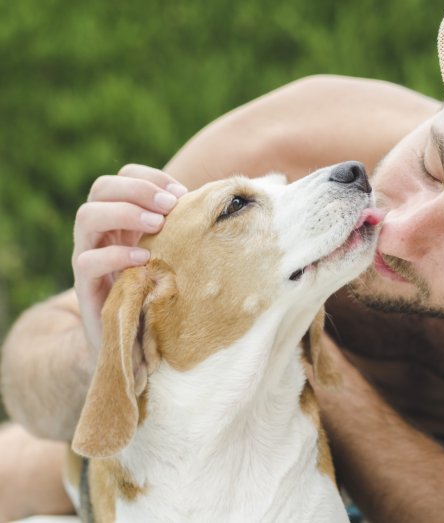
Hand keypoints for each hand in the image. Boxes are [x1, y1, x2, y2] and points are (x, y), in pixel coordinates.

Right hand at [72, 164, 186, 359]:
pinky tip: (143, 258)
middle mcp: (100, 233)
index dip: (149, 178)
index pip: (123, 177)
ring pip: (86, 216)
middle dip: (138, 189)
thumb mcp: (175, 254)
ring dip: (125, 213)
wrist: (136, 345)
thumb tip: (217, 203)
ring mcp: (88, 257)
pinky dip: (115, 254)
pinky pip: (87, 261)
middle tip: (169, 206)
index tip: (180, 193)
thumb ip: (184, 229)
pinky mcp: (85, 288)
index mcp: (122, 219)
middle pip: (101, 188)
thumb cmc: (162, 292)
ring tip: (157, 225)